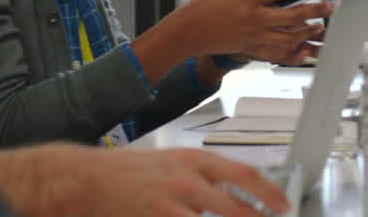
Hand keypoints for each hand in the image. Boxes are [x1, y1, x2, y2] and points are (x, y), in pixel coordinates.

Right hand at [0, 144, 290, 216]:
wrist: (83, 178)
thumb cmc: (128, 173)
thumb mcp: (172, 164)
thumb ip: (204, 179)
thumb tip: (236, 195)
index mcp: (195, 160)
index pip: (246, 175)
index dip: (270, 193)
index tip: (284, 205)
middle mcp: (188, 179)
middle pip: (238, 207)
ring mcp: (172, 202)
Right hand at [171, 0, 331, 63]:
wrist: (188, 32)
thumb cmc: (203, 7)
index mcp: (249, 0)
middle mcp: (256, 19)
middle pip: (293, 15)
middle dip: (316, 10)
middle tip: (329, 7)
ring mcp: (254, 37)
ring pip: (290, 38)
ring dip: (308, 33)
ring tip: (320, 28)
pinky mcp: (251, 49)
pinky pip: (276, 54)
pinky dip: (292, 52)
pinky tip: (302, 50)